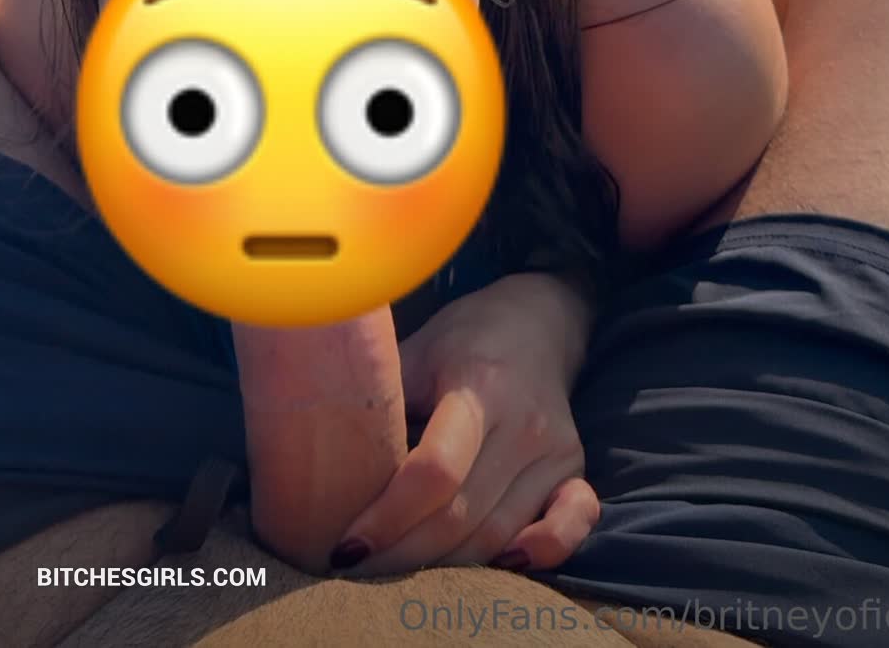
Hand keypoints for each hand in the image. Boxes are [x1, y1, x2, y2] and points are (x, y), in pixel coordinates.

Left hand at [334, 272, 599, 575]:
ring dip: (445, 565)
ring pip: (498, 534)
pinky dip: (539, 554)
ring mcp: (554, 449)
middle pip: (461, 516)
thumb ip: (382, 396)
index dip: (388, 517)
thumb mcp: (418, 349)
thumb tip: (315, 444)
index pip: (436, 471)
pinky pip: (569, 525)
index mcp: (478, 386)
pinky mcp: (573, 468)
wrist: (538, 318)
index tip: (345, 543)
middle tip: (355, 567)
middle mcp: (522, 423)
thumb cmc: (463, 337)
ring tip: (394, 570)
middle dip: (402, 554)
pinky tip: (497, 566)